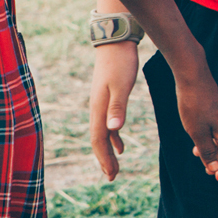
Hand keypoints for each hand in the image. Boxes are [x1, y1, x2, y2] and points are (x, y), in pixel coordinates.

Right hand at [89, 41, 141, 180]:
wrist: (115, 40)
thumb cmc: (121, 62)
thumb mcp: (122, 85)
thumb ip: (118, 107)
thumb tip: (113, 131)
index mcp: (98, 108)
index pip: (98, 139)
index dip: (104, 158)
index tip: (111, 175)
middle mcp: (96, 107)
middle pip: (97, 139)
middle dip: (104, 159)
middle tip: (112, 177)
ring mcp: (100, 102)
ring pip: (102, 132)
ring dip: (108, 150)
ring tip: (114, 167)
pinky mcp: (107, 97)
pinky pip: (107, 123)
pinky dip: (113, 136)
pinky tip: (120, 144)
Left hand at [171, 62, 217, 181]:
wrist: (193, 77)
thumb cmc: (193, 105)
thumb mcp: (197, 132)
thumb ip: (207, 151)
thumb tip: (215, 168)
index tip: (216, 179)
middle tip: (210, 172)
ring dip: (217, 152)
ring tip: (200, 156)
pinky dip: (215, 141)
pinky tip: (200, 140)